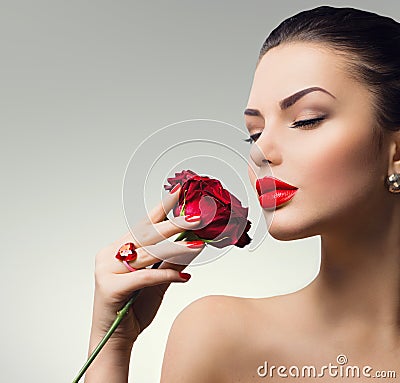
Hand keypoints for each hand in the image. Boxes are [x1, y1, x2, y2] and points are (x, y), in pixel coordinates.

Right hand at [89, 184, 204, 348]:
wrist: (114, 341)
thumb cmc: (133, 309)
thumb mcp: (157, 282)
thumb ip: (171, 262)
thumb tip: (193, 244)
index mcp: (118, 249)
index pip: (143, 225)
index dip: (161, 209)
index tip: (178, 194)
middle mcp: (109, 255)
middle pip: (146, 236)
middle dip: (173, 224)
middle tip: (195, 215)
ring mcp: (107, 270)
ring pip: (147, 254)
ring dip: (176, 248)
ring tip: (197, 241)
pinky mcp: (110, 287)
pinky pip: (145, 276)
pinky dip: (166, 276)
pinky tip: (184, 277)